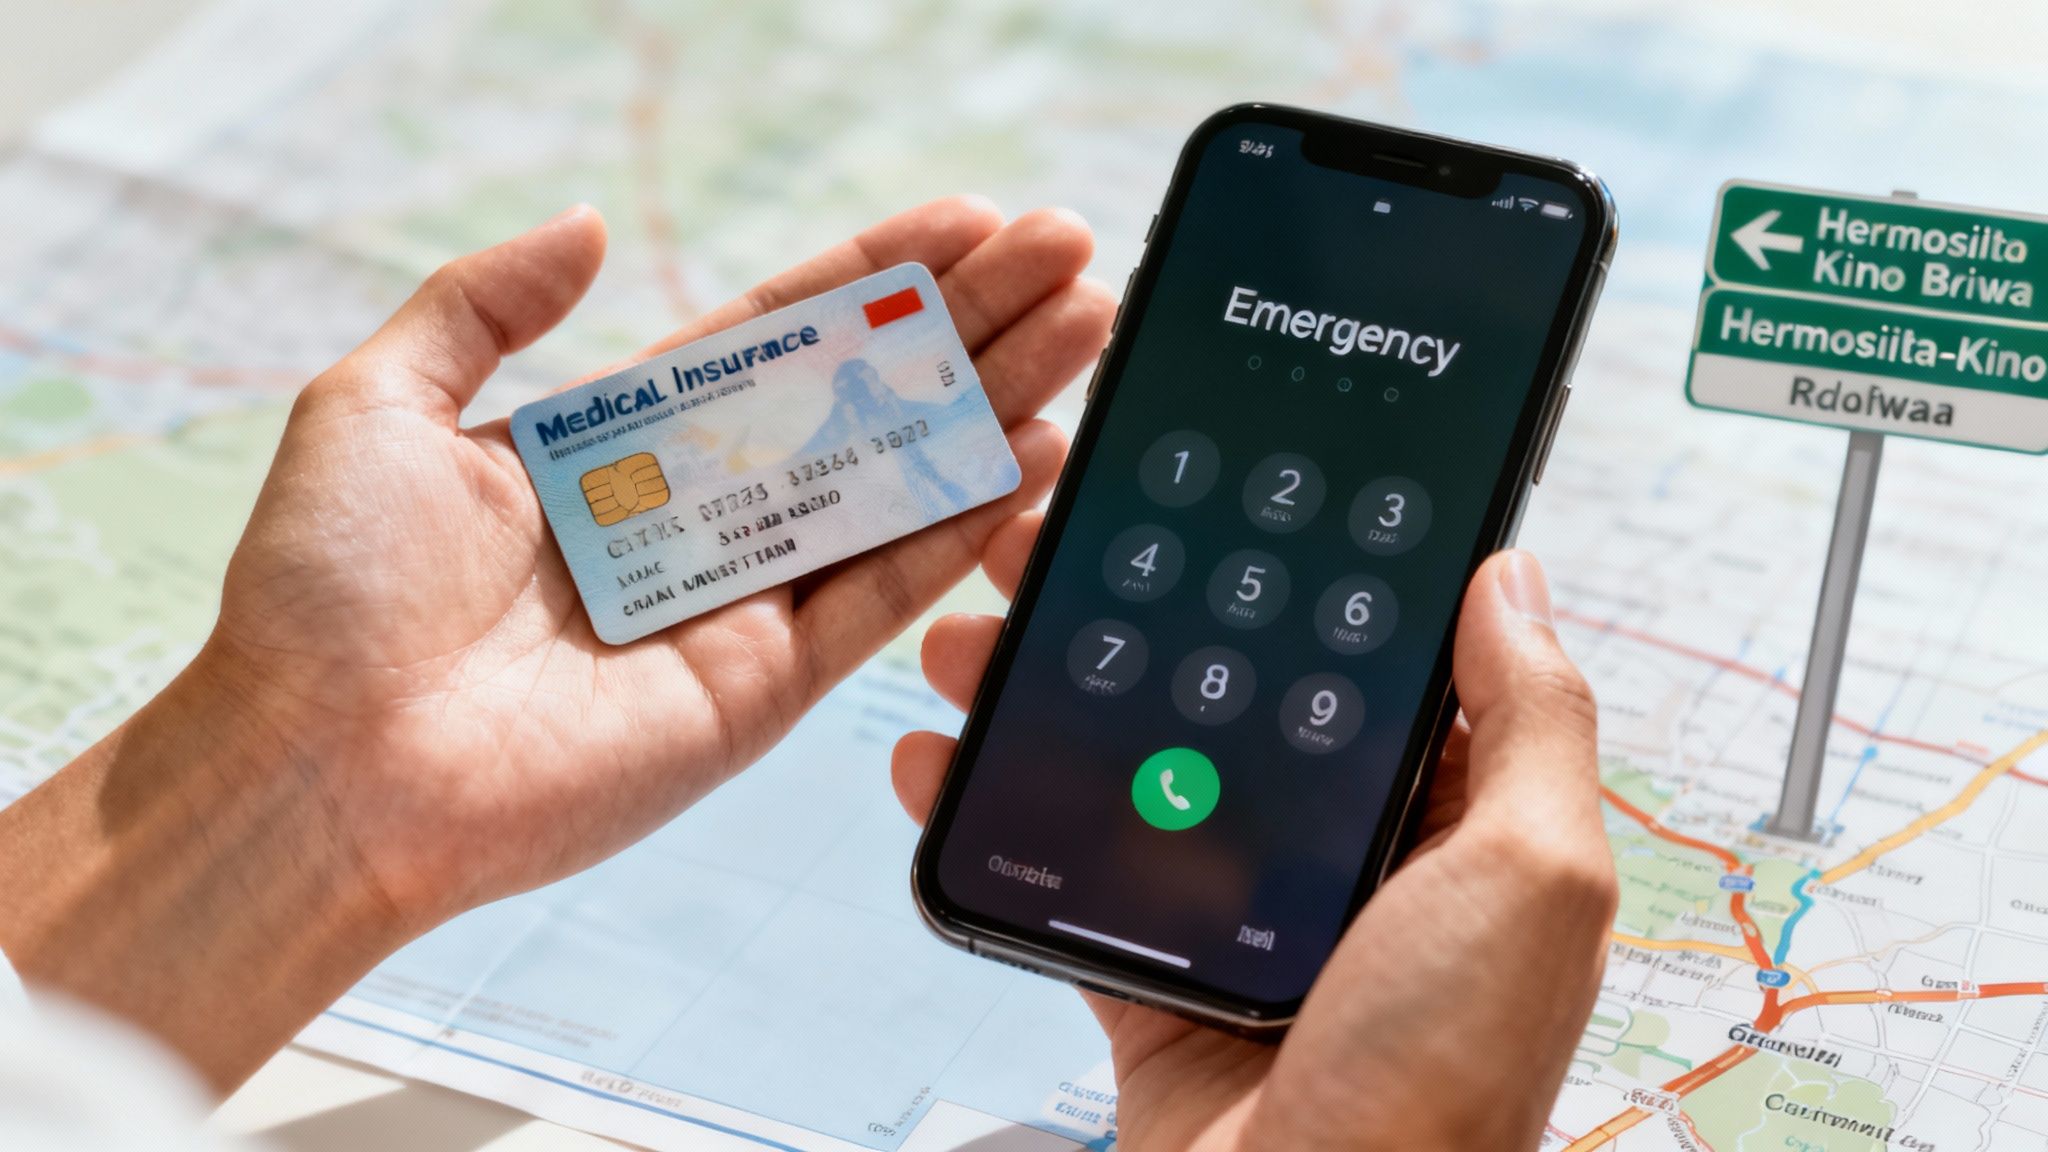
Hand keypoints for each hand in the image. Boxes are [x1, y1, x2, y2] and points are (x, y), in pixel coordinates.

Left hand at [0, 199, 1112, 1088]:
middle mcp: (691, 516)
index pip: (774, 339)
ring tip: (1086, 324)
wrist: (321, 767)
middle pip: (860, 398)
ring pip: (893, 484)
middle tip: (1068, 251)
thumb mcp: (379, 401)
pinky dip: (960, 527)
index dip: (872, 278)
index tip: (963, 222)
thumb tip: (588, 222)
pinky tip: (1029, 450)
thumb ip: (485, 302)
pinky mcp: (762, 688)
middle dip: (967, 323)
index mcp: (615, 445)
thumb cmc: (326, 591)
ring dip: (993, 403)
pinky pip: (878, 595)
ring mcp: (737, 602)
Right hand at [894, 547, 1617, 1149]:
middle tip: (1051, 541)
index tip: (1213, 493)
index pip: (1367, 658)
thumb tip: (1514, 574)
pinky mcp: (1150, 975)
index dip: (1292, 568)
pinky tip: (942, 754)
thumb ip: (1531, 720)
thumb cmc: (1441, 1080)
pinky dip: (999, 808)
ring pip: (1133, 764)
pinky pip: (1067, 865)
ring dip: (1046, 689)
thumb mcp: (1532, 877)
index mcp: (1449, 822)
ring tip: (972, 630)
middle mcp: (1346, 858)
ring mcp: (1240, 915)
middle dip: (1139, 609)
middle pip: (1229, 692)